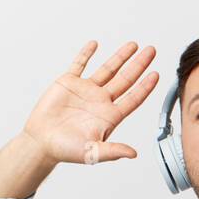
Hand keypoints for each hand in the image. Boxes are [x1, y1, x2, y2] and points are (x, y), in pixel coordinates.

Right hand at [21, 40, 159, 164]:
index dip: (145, 86)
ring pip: (108, 69)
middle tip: (152, 51)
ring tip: (133, 45)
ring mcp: (86, 90)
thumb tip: (133, 154)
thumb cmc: (66, 150)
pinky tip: (95, 44)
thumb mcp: (93, 153)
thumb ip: (113, 151)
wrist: (42, 142)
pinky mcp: (69, 83)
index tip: (156, 74)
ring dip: (120, 57)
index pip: (133, 98)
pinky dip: (86, 54)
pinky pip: (80, 64)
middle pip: (126, 79)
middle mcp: (101, 101)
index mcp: (109, 116)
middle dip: (139, 64)